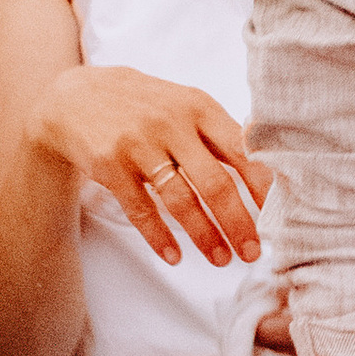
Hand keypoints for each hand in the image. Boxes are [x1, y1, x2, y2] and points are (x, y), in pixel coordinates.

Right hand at [29, 65, 271, 268]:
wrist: (75, 96)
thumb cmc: (143, 103)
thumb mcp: (183, 104)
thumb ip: (217, 132)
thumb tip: (262, 170)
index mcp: (199, 107)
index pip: (242, 151)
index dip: (263, 186)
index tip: (279, 216)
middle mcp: (172, 125)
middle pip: (215, 182)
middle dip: (238, 222)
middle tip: (252, 251)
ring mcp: (139, 146)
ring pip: (180, 201)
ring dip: (204, 235)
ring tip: (221, 259)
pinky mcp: (110, 166)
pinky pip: (140, 209)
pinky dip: (159, 236)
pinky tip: (174, 256)